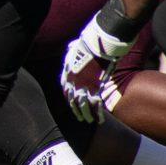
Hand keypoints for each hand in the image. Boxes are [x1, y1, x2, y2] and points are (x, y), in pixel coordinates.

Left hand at [61, 3, 135, 122]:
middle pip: (72, 99)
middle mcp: (73, 80)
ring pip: (83, 104)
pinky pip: (95, 103)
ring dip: (86, 114)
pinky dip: (97, 112)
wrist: (98, 42)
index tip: (72, 104)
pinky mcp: (95, 86)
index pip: (65, 89)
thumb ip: (73, 51)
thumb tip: (72, 47)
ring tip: (89, 121)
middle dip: (76, 109)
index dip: (69, 98)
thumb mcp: (76, 46)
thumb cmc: (89, 42)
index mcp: (67, 71)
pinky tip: (100, 119)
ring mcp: (83, 84)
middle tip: (80, 118)